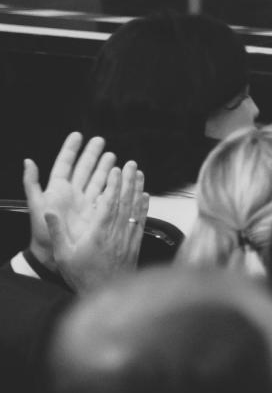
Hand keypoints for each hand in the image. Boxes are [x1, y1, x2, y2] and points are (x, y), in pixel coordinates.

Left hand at [22, 132, 116, 269]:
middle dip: (92, 154)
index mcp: (57, 189)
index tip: (78, 135)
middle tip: (100, 141)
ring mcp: (85, 203)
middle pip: (84, 169)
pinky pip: (107, 195)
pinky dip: (114, 186)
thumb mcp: (36, 206)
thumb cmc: (41, 233)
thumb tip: (28, 161)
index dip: (71, 149)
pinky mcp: (96, 213)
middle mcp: (72, 194)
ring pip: (97, 179)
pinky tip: (122, 178)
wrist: (54, 257)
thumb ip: (31, 183)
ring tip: (113, 156)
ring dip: (105, 167)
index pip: (64, 164)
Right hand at [51, 160, 146, 291]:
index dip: (113, 185)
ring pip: (135, 208)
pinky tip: (146, 197)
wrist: (105, 293)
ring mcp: (128, 237)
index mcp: (99, 232)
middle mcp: (117, 231)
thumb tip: (49, 211)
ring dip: (138, 189)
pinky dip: (144, 206)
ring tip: (140, 173)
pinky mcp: (135, 243)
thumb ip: (57, 232)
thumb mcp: (63, 255)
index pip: (108, 203)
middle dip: (128, 180)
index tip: (115, 170)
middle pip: (125, 201)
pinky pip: (141, 220)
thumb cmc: (83, 276)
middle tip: (131, 164)